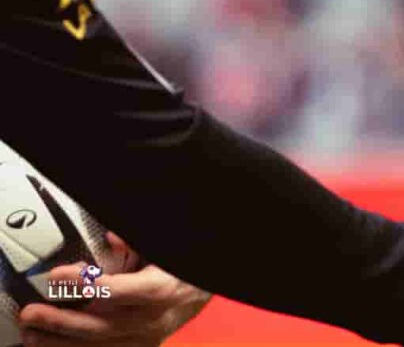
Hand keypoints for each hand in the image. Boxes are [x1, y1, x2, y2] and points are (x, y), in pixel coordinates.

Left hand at [18, 233, 210, 346]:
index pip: (116, 290)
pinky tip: (55, 346)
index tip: (57, 275)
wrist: (202, 291)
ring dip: (62, 342)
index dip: (84, 284)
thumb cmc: (180, 268)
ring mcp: (147, 338)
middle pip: (101, 325)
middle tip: (32, 313)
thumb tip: (112, 236)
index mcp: (162, 290)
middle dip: (61, 321)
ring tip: (33, 335)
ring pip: (99, 344)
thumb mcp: (164, 250)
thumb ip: (138, 244)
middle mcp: (154, 320)